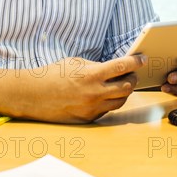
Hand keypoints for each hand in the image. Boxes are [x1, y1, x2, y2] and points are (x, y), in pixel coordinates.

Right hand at [26, 54, 146, 123]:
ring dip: (125, 91)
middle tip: (132, 71)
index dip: (135, 61)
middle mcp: (95, 93)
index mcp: (91, 74)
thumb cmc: (53, 74)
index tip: (142, 58)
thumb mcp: (75, 63)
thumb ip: (96, 66)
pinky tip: (107, 93)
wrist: (34, 95)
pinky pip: (108, 109)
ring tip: (121, 82)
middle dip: (133, 77)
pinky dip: (111, 100)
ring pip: (121, 100)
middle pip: (127, 86)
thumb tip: (113, 68)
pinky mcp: (89, 118)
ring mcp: (93, 108)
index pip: (122, 67)